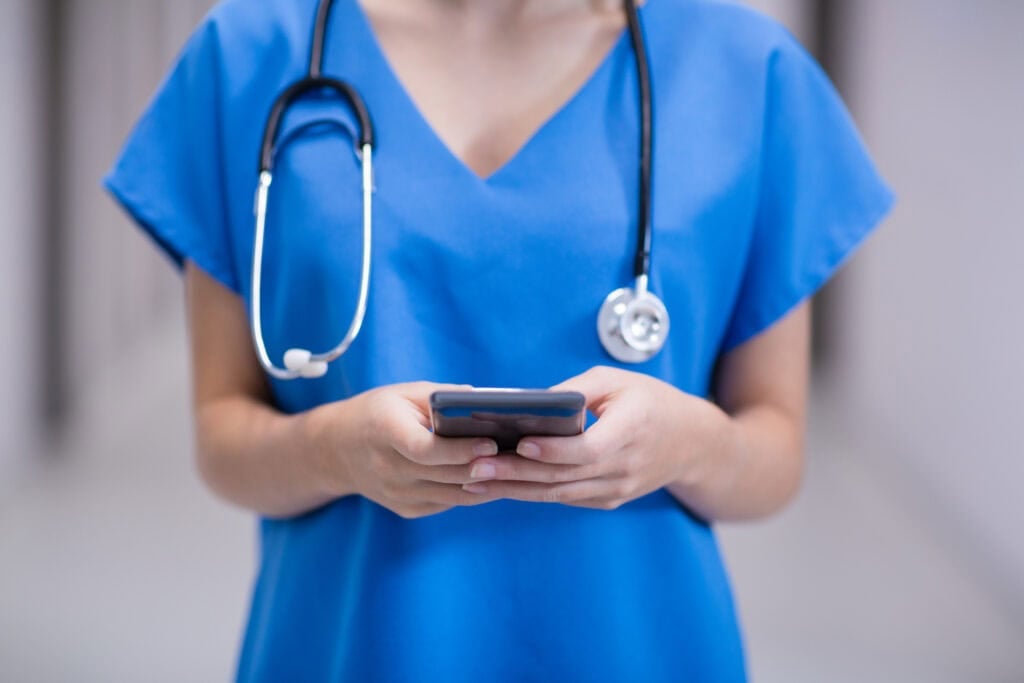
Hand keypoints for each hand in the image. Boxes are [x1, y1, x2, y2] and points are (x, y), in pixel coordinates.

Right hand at [318, 382, 501, 517]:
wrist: (337, 449)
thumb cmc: (379, 412)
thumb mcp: (405, 393)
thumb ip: (444, 397)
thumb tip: (489, 402)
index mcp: (384, 431)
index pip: (424, 449)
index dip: (460, 450)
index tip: (492, 442)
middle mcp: (387, 468)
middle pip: (445, 475)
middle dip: (485, 467)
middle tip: (519, 458)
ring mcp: (395, 494)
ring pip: (452, 495)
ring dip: (487, 484)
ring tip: (516, 470)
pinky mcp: (405, 509)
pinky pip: (447, 503)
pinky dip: (472, 492)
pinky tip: (495, 479)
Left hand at [461, 367, 731, 509]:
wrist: (693, 443)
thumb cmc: (651, 401)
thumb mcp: (618, 381)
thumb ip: (576, 390)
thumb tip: (531, 402)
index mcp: (631, 431)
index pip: (588, 450)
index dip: (553, 451)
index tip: (520, 445)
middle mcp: (625, 468)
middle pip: (564, 477)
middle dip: (515, 475)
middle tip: (474, 469)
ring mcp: (618, 490)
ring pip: (559, 494)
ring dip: (515, 490)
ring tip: (475, 482)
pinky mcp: (609, 500)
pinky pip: (567, 497)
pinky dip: (533, 492)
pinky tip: (501, 487)